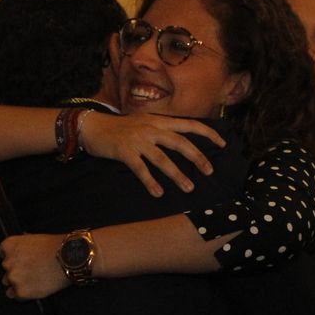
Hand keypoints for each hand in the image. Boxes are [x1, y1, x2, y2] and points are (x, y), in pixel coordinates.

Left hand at [0, 234, 70, 299]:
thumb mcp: (34, 240)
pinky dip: (22, 293)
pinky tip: (32, 288)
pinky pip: (14, 295)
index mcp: (10, 246)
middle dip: (17, 269)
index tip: (21, 260)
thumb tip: (20, 254)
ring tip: (33, 280)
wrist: (69, 258)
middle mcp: (8, 262)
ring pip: (8, 283)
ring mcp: (13, 278)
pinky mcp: (21, 291)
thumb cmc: (55, 247)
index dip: (14, 257)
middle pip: (6, 269)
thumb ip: (22, 248)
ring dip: (18, 282)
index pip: (3, 253)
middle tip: (31, 270)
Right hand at [76, 112, 224, 195]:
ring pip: (162, 158)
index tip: (223, 143)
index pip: (189, 124)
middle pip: (180, 142)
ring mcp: (137, 140)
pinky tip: (158, 193)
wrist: (92, 126)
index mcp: (159, 121)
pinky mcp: (124, 151)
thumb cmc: (121, 128)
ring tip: (189, 188)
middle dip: (197, 157)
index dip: (208, 133)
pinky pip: (140, 168)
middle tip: (210, 171)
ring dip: (177, 174)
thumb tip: (183, 143)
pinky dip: (150, 181)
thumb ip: (162, 131)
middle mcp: (151, 128)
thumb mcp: (144, 123)